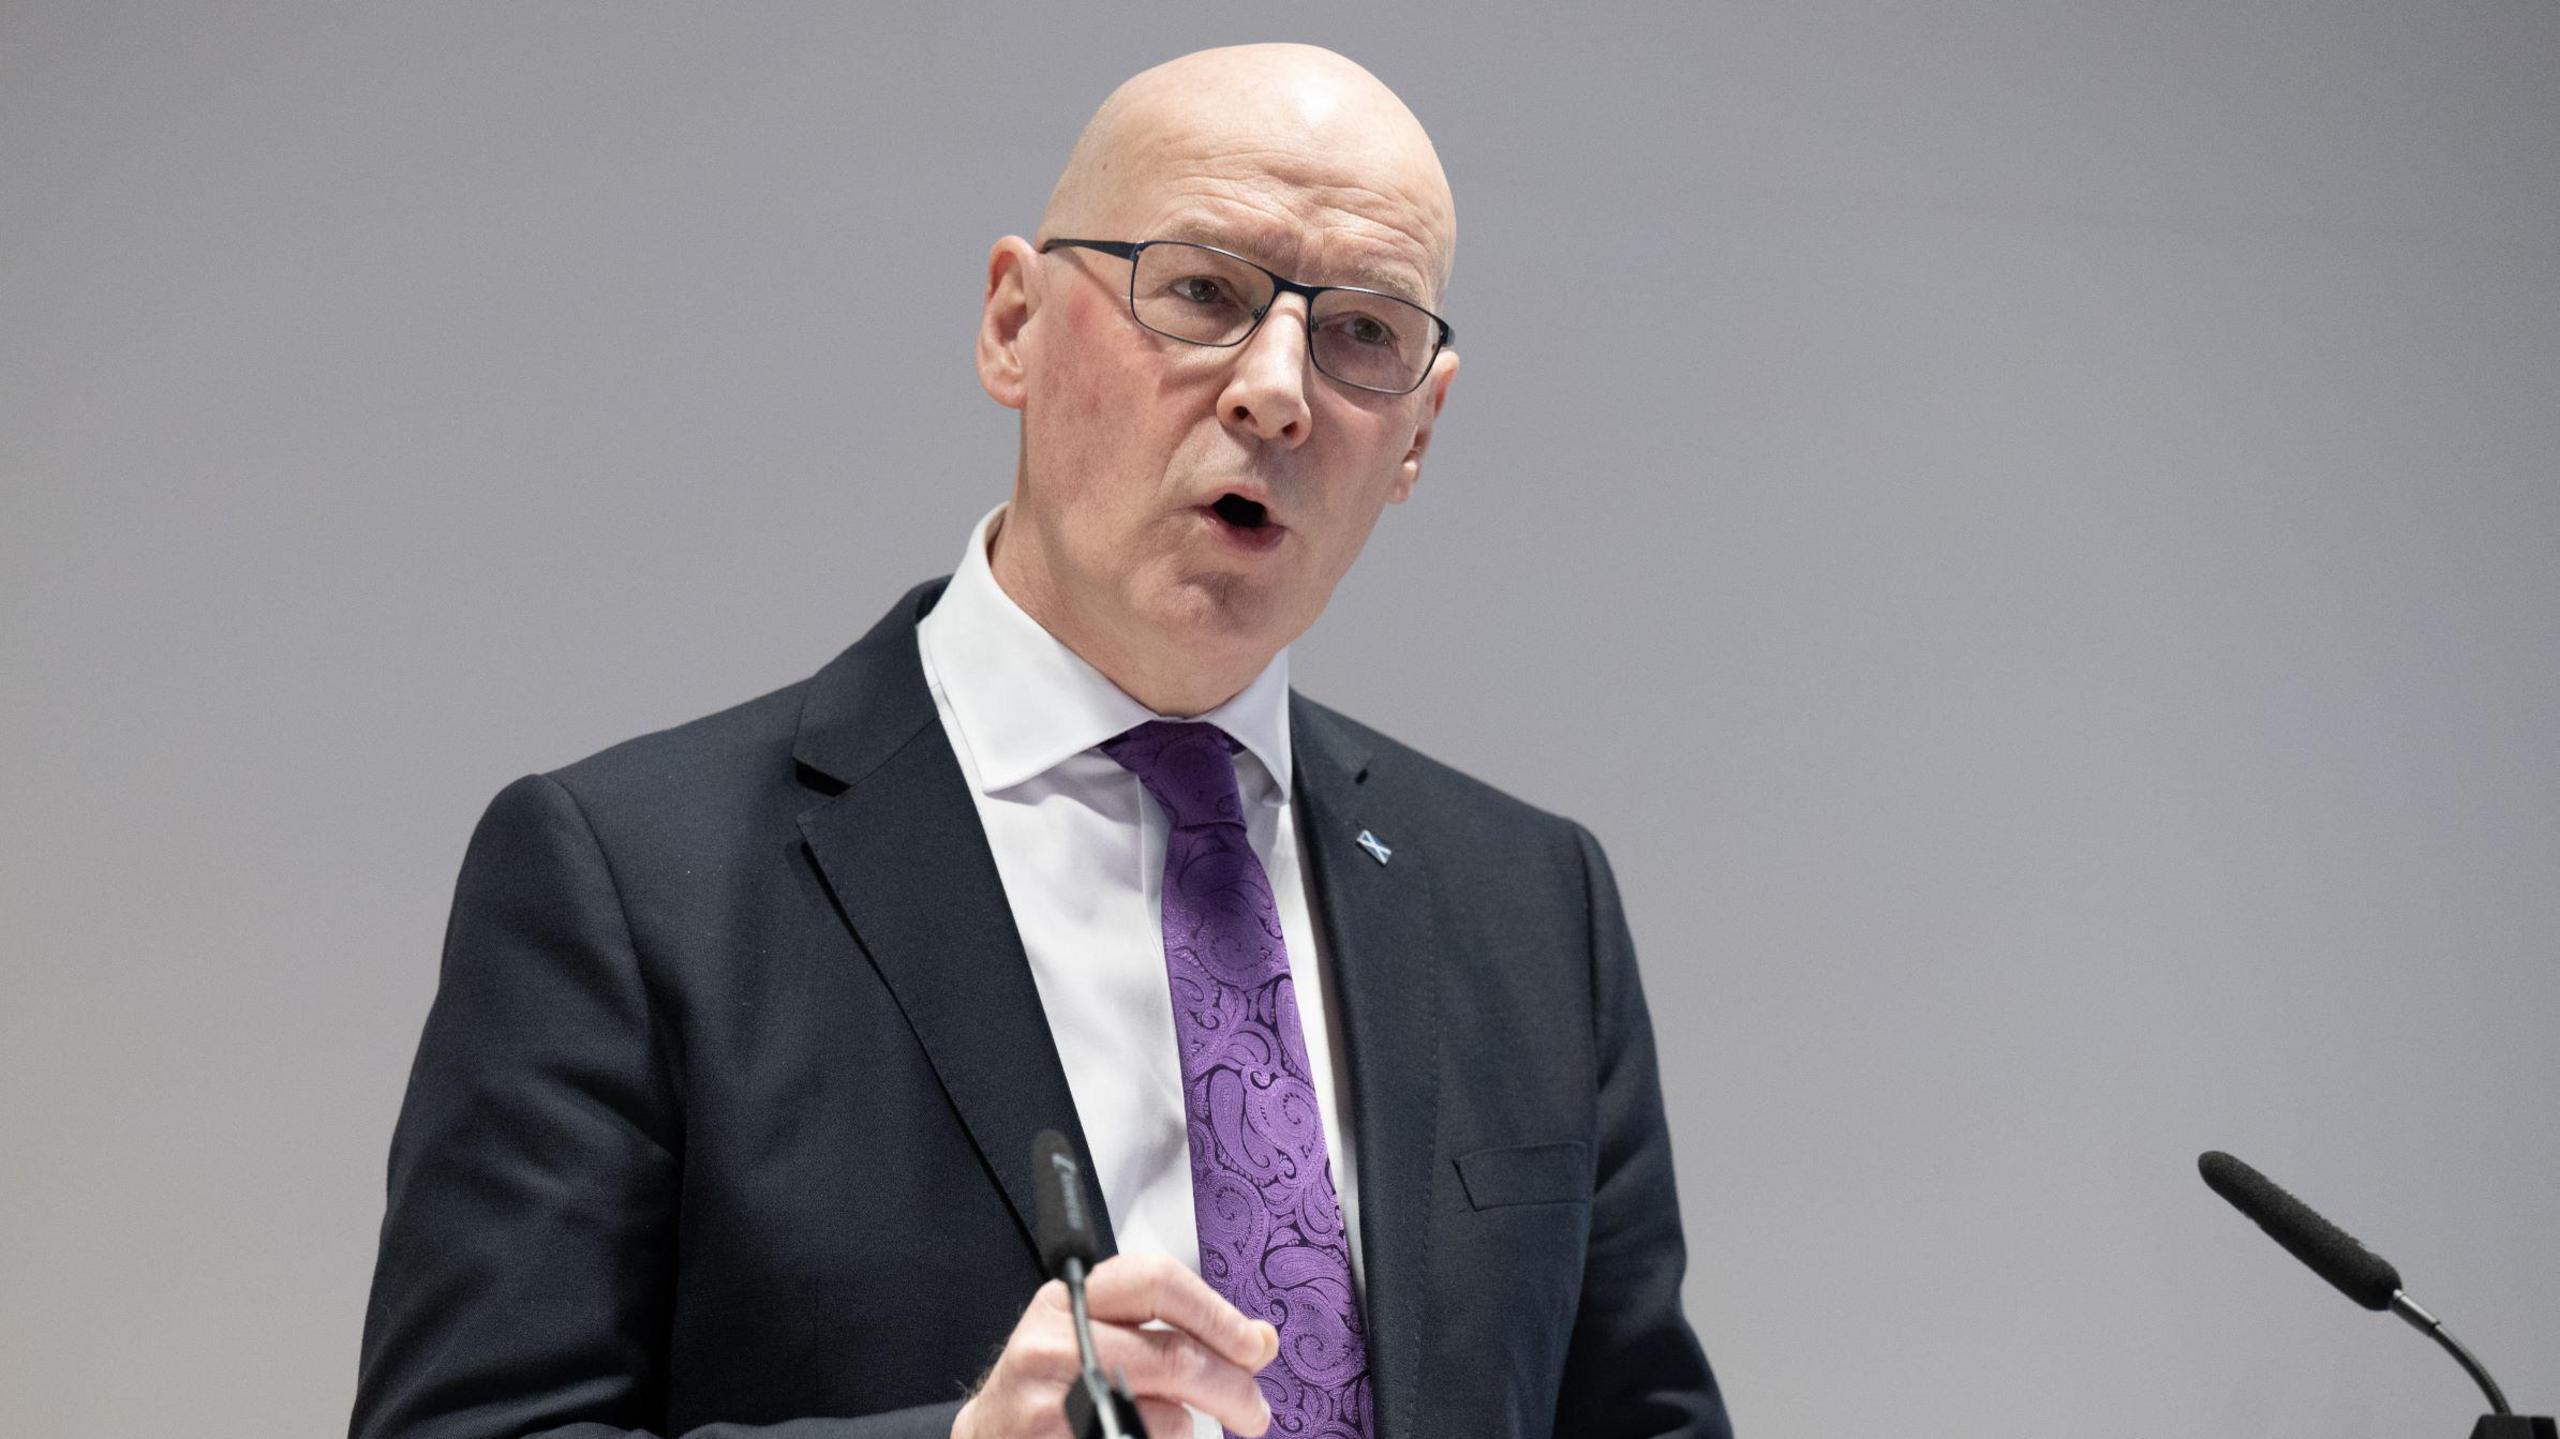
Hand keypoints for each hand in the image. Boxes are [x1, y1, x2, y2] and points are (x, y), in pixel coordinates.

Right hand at [952, 1252, 1279, 1438]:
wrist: (989, 1436)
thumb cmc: (1047, 1384)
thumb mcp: (1095, 1334)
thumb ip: (1170, 1328)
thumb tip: (1258, 1340)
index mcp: (1071, 1299)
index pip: (1159, 1282)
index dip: (1218, 1314)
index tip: (1254, 1345)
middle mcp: (1057, 1343)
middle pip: (1175, 1356)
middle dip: (1233, 1387)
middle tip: (1255, 1411)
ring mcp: (1054, 1403)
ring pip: (1167, 1417)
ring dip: (1190, 1429)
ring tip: (1178, 1429)